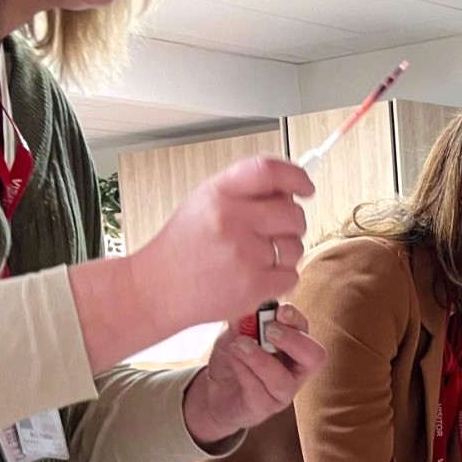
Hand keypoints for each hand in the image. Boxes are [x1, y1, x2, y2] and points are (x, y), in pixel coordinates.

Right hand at [133, 157, 313, 330]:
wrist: (155, 289)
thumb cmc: (183, 248)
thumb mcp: (204, 203)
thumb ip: (245, 192)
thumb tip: (290, 190)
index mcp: (219, 193)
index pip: (269, 171)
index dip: (295, 177)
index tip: (305, 187)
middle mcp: (232, 219)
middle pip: (293, 212)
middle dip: (291, 224)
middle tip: (272, 233)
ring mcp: (244, 253)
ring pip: (296, 246)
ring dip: (284, 253)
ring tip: (255, 258)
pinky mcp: (253, 284)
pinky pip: (291, 275)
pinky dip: (278, 279)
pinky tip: (253, 277)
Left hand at [181, 304, 326, 444]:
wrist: (212, 392)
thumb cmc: (233, 358)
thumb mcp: (234, 333)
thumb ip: (242, 321)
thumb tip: (246, 307)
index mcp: (293, 344)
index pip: (305, 328)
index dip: (295, 319)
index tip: (279, 311)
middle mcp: (296, 368)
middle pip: (315, 357)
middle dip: (294, 341)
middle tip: (269, 331)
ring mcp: (283, 391)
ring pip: (282, 379)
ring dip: (260, 359)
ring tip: (238, 345)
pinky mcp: (265, 408)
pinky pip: (259, 391)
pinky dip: (244, 371)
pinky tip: (233, 359)